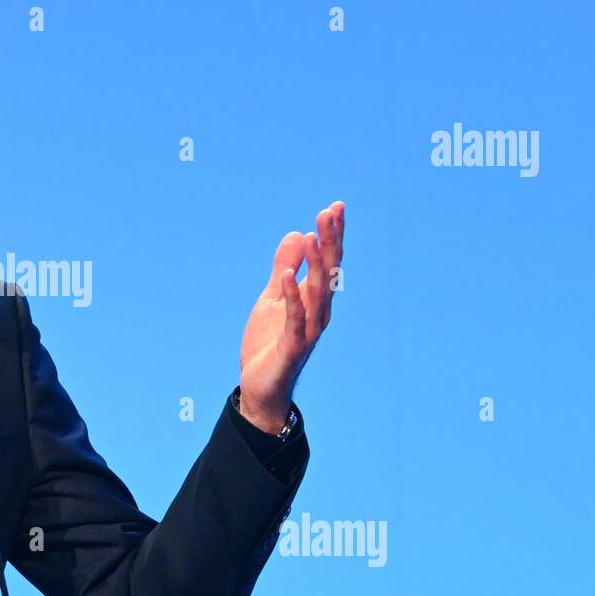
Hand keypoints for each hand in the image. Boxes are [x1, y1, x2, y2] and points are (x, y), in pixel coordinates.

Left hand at [237, 201, 344, 433]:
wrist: (261, 388)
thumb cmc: (269, 343)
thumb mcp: (272, 297)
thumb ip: (284, 268)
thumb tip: (298, 234)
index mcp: (314, 299)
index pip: (327, 262)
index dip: (331, 236)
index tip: (334, 207)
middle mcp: (318, 312)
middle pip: (328, 272)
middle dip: (330, 241)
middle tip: (331, 211)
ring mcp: (308, 330)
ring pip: (317, 293)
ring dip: (316, 264)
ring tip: (313, 235)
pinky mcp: (292, 346)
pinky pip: (295, 319)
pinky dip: (292, 297)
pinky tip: (287, 277)